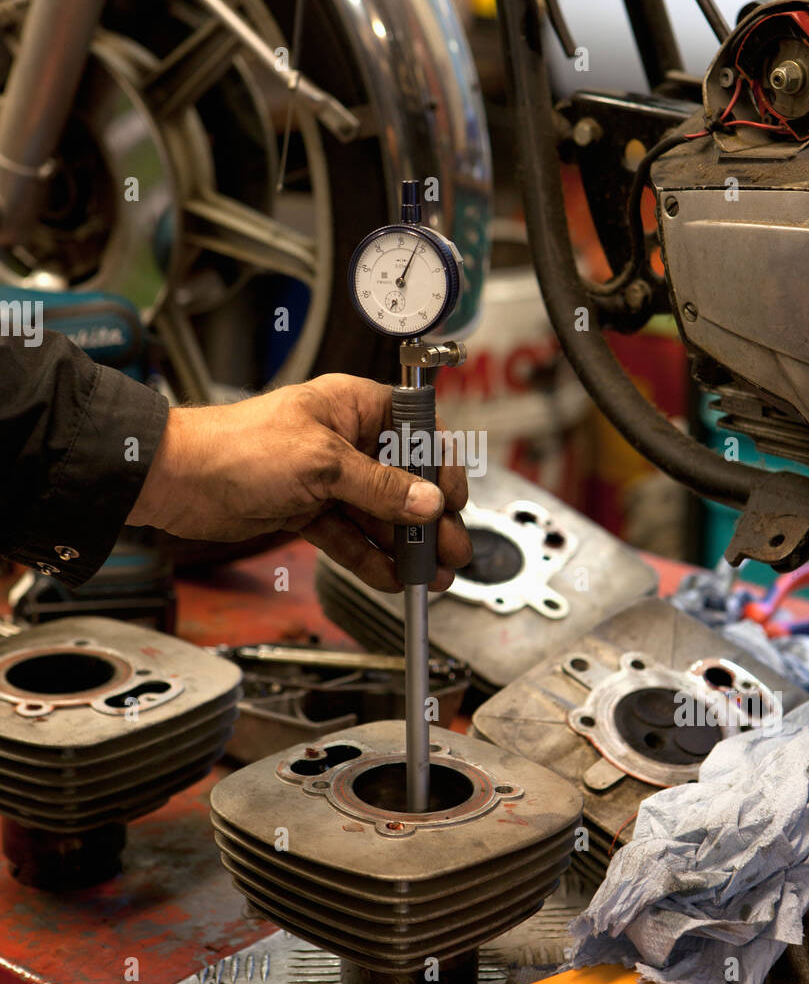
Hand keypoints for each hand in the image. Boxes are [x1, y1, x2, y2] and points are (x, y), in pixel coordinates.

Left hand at [127, 373, 471, 591]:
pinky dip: (369, 557)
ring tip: (429, 575)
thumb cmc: (238, 446)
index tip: (455, 500)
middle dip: (428, 519)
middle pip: (403, 480)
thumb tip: (427, 502)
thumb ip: (380, 487)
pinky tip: (391, 577)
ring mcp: (326, 477)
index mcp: (354, 406)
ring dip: (403, 545)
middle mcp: (345, 439)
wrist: (178, 480)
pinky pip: (349, 535)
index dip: (440, 466)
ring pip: (377, 514)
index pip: (417, 431)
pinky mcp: (307, 509)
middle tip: (451, 552)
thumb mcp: (323, 464)